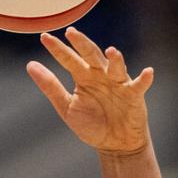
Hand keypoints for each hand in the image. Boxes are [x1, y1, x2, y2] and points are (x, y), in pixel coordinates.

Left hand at [27, 28, 154, 155]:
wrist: (115, 145)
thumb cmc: (91, 125)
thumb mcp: (67, 107)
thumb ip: (50, 87)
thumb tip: (30, 65)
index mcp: (83, 77)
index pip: (69, 59)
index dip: (57, 49)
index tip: (44, 37)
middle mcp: (101, 75)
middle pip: (91, 55)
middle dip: (82, 44)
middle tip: (71, 32)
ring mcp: (118, 83)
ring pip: (116, 67)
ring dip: (115, 59)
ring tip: (110, 51)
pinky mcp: (134, 95)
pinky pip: (139, 85)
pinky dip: (144, 79)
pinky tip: (147, 72)